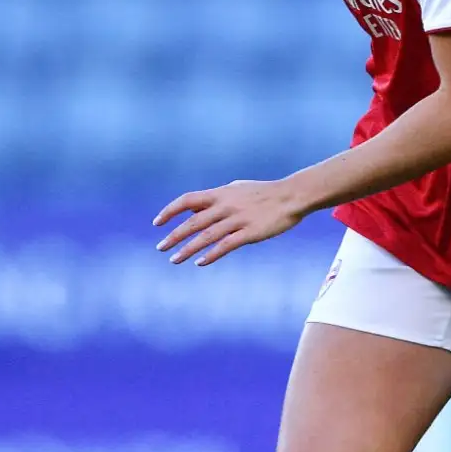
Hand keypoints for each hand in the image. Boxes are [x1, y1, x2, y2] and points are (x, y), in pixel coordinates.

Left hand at [154, 179, 307, 265]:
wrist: (293, 196)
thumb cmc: (266, 192)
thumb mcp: (238, 188)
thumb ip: (217, 198)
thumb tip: (196, 209)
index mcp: (221, 193)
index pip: (187, 200)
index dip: (170, 211)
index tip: (157, 223)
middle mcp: (226, 206)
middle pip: (193, 222)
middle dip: (174, 236)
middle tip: (161, 248)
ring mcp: (238, 219)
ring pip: (206, 236)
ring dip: (187, 249)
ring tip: (174, 259)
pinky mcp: (250, 233)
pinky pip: (226, 245)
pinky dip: (211, 254)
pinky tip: (200, 262)